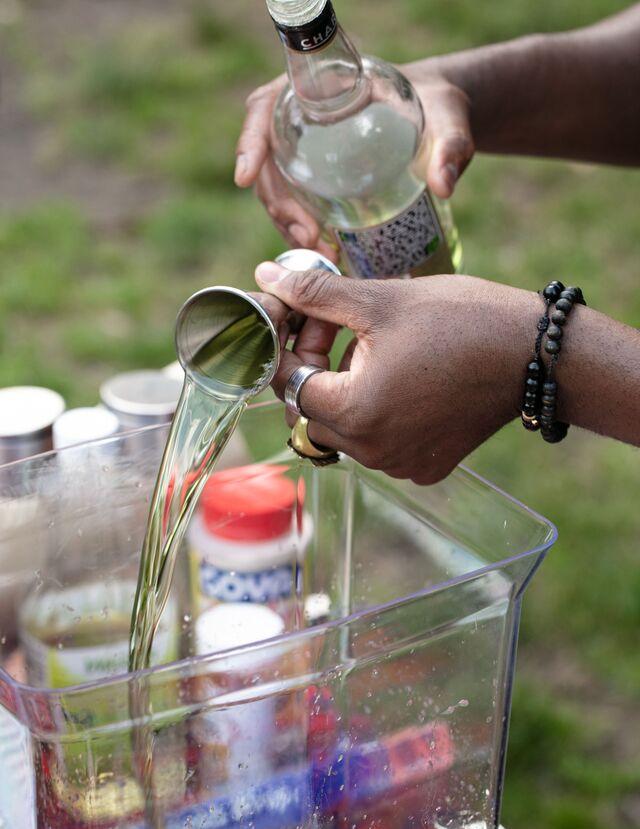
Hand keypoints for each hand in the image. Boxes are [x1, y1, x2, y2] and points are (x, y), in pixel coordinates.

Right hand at [235, 65, 473, 255]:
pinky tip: (324, 252)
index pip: (264, 109)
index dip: (250, 142)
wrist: (440, 122)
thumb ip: (451, 146)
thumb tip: (444, 184)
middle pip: (267, 163)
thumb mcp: (449, 120)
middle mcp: (301, 120)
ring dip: (287, 225)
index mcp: (317, 90)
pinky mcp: (315, 178)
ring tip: (319, 253)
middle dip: (277, 204)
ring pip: (277, 190)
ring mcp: (305, 152)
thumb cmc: (441, 108)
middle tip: (307, 237)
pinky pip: (295, 204)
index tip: (245, 177)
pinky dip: (302, 230)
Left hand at [255, 263, 535, 484]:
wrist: (537, 354)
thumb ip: (315, 295)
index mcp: (355, 414)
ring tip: (378, 349)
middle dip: (316, 368)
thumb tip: (264, 278)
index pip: (291, 385)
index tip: (307, 315)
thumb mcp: (380, 300)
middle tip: (340, 327)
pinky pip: (382, 443)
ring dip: (347, 390)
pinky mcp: (427, 467)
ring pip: (347, 430)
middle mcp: (373, 452)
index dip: (291, 345)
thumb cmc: (461, 320)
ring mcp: (401, 465)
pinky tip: (404, 377)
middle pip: (314, 413)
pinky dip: (380, 413)